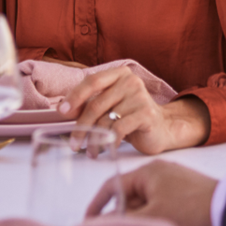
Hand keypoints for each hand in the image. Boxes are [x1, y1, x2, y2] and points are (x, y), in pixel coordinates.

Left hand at [61, 65, 209, 154]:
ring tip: (91, 151)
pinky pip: (119, 129)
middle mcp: (130, 81)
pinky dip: (110, 141)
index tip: (62, 111)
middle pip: (96, 103)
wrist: (162, 129)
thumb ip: (88, 103)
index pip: (92, 81)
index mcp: (119, 74)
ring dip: (94, 138)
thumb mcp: (109, 107)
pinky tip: (108, 148)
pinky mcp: (147, 114)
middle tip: (73, 142)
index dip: (75, 96)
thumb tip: (63, 108)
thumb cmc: (131, 116)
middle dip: (81, 125)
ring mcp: (140, 97)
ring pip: (106, 119)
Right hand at [86, 160, 219, 225]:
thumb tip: (99, 225)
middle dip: (122, 214)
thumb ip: (123, 221)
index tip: (89, 221)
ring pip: (147, 200)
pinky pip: (162, 202)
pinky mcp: (188, 191)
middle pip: (130, 194)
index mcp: (147, 171)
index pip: (112, 185)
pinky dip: (155, 216)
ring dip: (140, 217)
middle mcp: (160, 171)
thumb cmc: (190, 211)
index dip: (98, 204)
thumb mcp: (152, 218)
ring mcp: (175, 180)